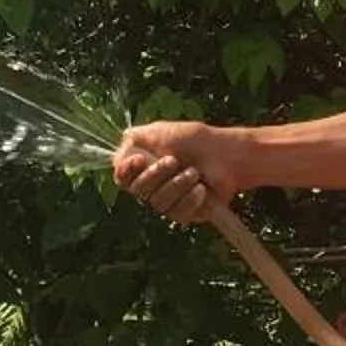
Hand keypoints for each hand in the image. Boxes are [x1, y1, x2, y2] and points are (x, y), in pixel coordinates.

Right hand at [111, 120, 243, 224]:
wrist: (226, 154)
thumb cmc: (194, 140)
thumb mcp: (162, 131)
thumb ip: (136, 138)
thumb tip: (120, 143)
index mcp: (143, 166)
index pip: (122, 177)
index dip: (126, 171)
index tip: (139, 160)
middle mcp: (152, 186)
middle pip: (138, 191)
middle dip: (156, 174)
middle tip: (174, 160)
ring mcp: (168, 201)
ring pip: (158, 203)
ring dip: (177, 185)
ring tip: (194, 172)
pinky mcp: (185, 213)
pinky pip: (177, 213)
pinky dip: (190, 199)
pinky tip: (201, 188)